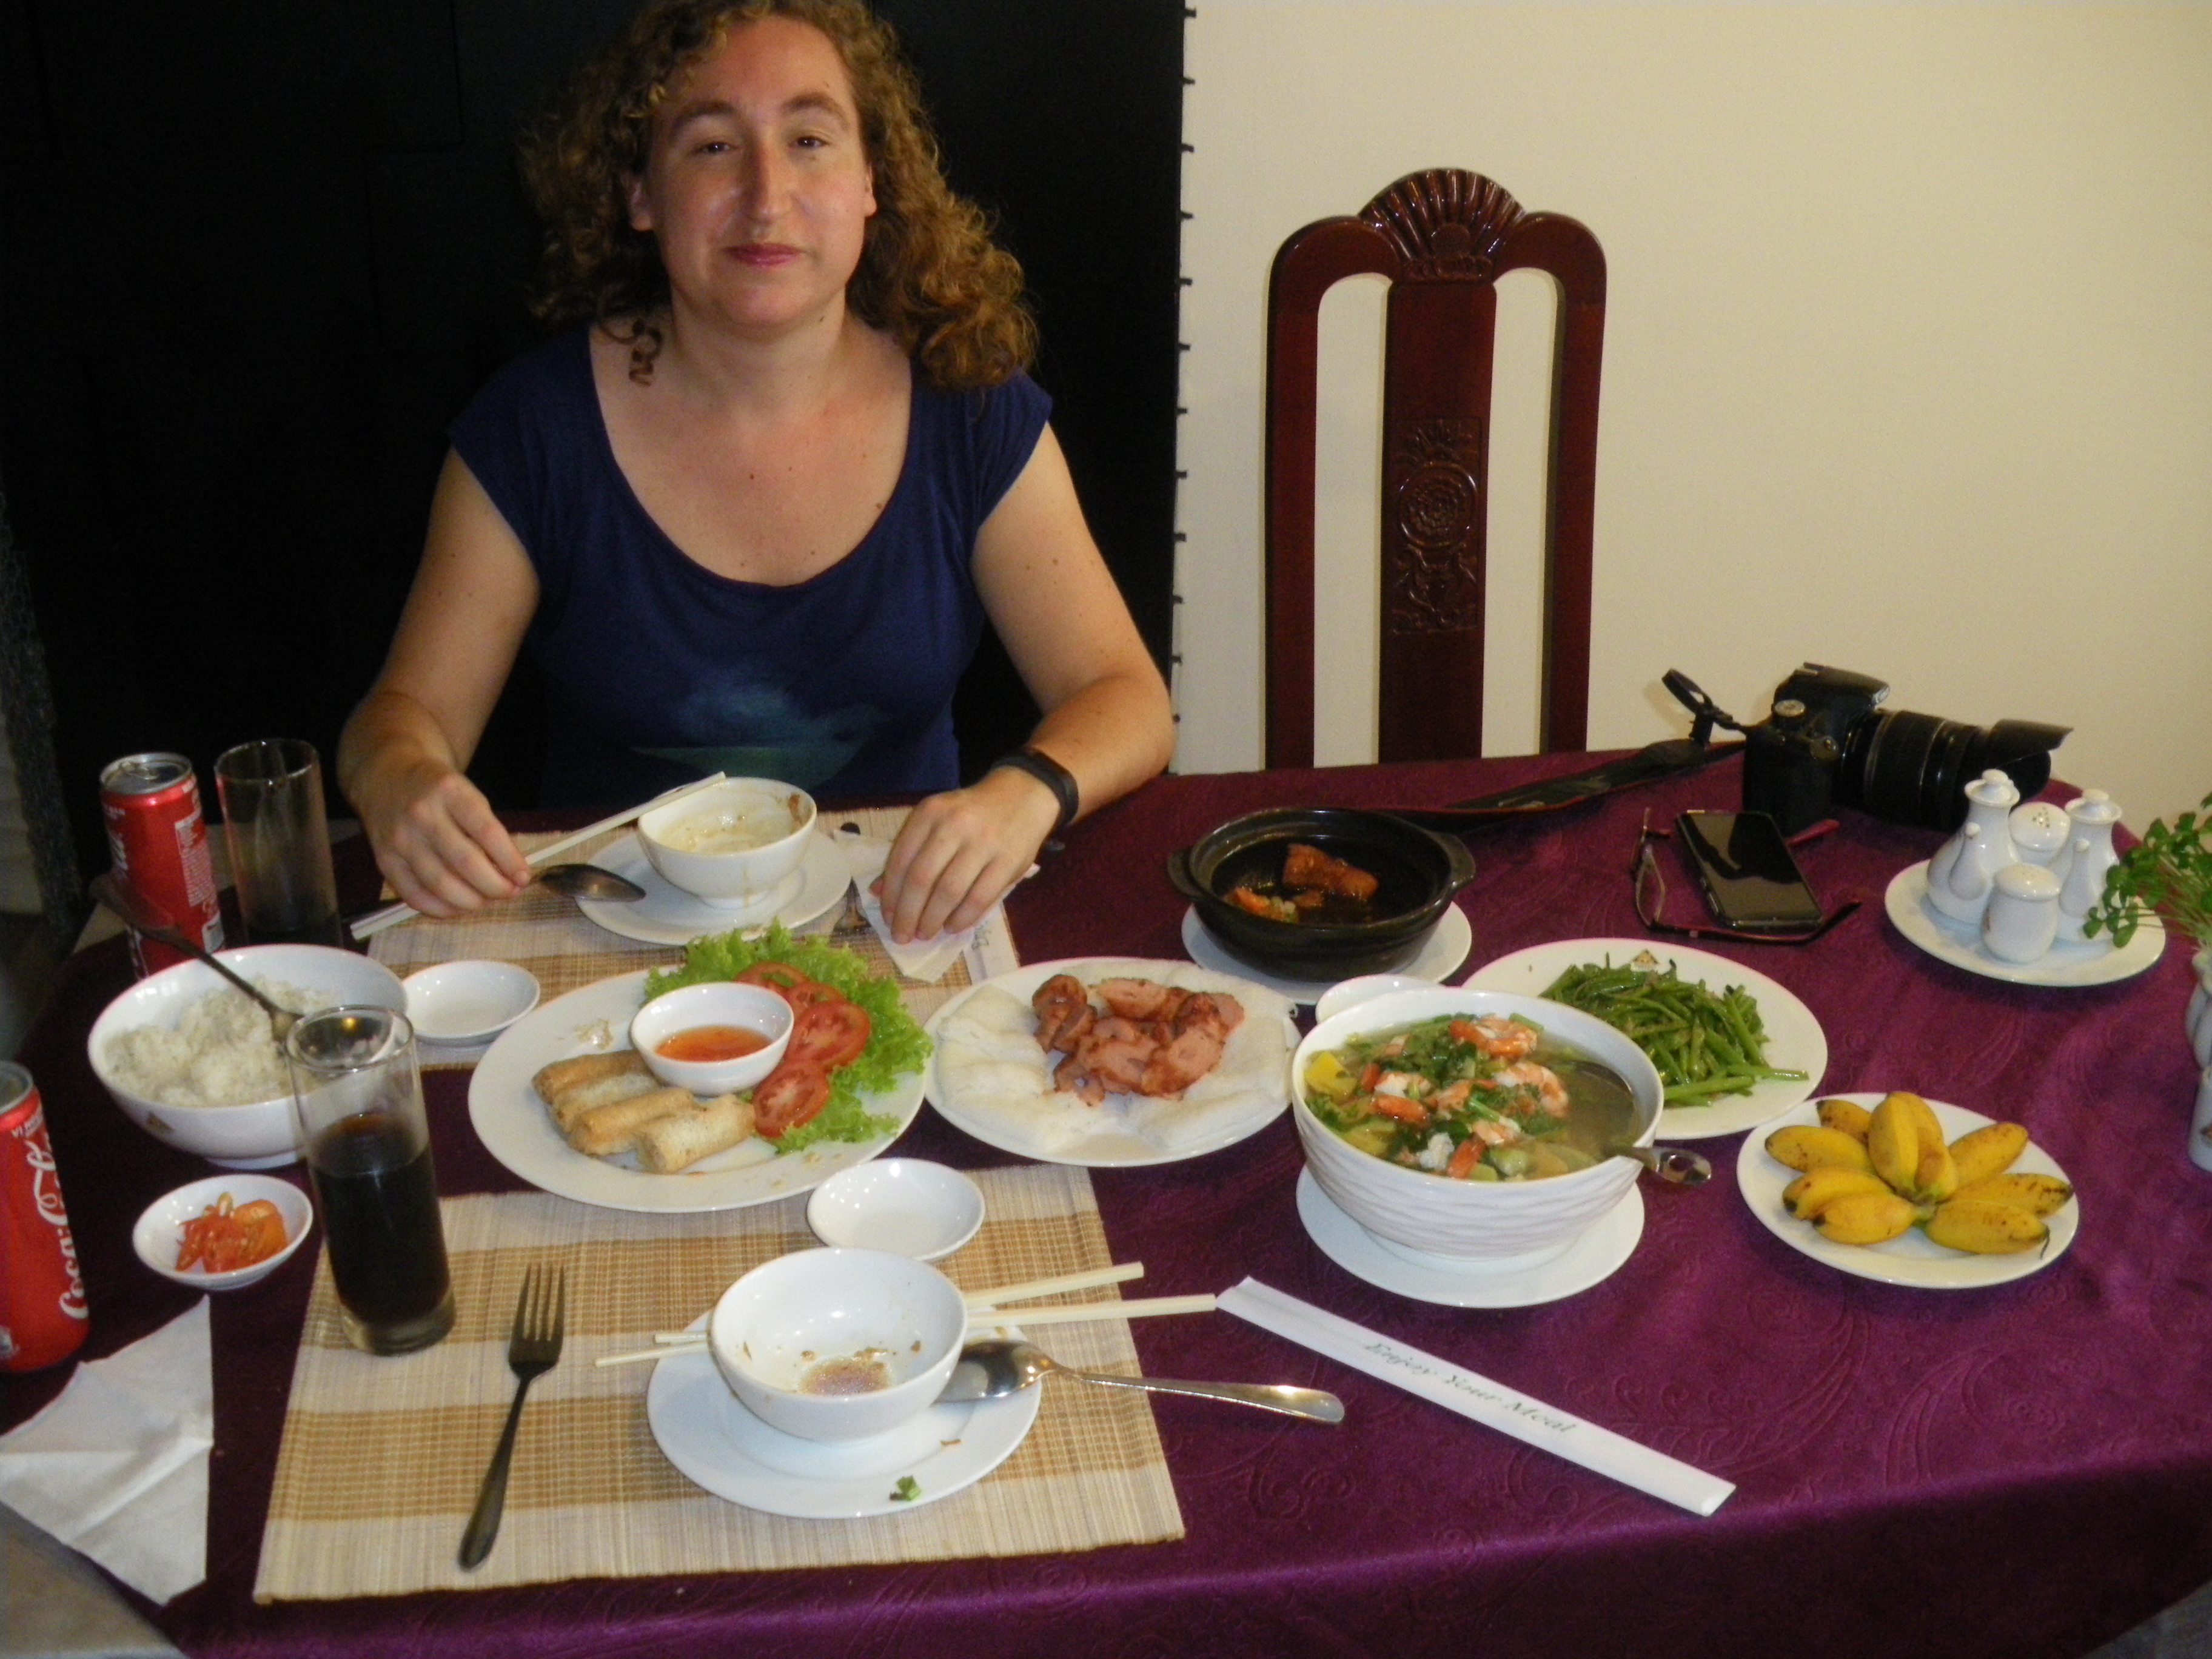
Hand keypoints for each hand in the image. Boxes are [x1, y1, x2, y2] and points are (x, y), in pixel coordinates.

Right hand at [357, 756, 530, 916]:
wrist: (389, 776)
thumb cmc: (439, 792)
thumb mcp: (468, 795)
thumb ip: (489, 830)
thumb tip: (511, 874)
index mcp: (450, 791)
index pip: (487, 832)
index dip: (510, 861)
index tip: (524, 877)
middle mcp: (422, 815)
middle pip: (465, 863)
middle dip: (494, 886)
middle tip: (509, 892)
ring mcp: (400, 839)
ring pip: (441, 884)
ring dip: (472, 901)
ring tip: (488, 901)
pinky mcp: (385, 860)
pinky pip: (415, 896)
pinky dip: (442, 909)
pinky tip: (460, 907)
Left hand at [875, 767, 1060, 942]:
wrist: (1022, 796)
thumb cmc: (969, 814)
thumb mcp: (935, 821)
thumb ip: (908, 853)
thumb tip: (877, 891)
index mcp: (930, 813)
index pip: (902, 860)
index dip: (892, 895)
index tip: (888, 918)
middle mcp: (954, 824)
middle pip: (922, 879)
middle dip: (908, 914)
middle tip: (903, 936)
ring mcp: (984, 843)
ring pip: (950, 892)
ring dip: (933, 920)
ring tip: (925, 934)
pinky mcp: (1009, 862)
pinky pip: (980, 898)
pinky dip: (962, 918)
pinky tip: (952, 927)